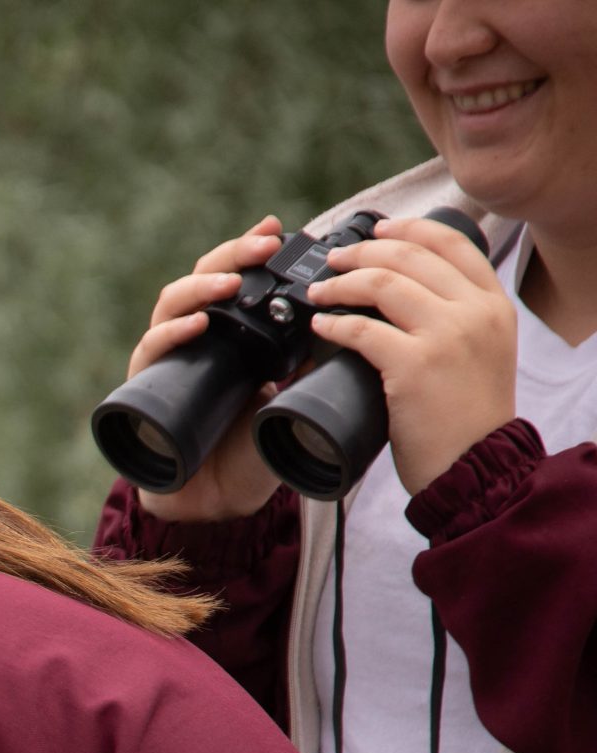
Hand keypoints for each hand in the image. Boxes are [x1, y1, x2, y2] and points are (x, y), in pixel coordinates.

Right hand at [127, 215, 289, 522]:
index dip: (253, 249)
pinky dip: (171, 333)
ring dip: (202, 286)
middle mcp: (195, 338)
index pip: (237, 277)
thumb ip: (311, 366)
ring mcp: (167, 359)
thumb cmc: (253, 451)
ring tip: (232, 282)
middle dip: (234, 254)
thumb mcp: (295, 399)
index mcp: (231, 334)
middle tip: (265, 245)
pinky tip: (196, 324)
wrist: (218, 502)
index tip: (280, 229)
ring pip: (173, 303)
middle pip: (205, 278)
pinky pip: (151, 350)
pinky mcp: (145, 386)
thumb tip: (349, 325)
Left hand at [307, 215, 516, 496]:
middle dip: (362, 252)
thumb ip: (456, 318)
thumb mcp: (481, 352)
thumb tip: (402, 293)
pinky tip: (319, 324)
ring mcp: (446, 334)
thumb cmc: (466, 417)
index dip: (408, 228)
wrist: (476, 465)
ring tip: (317, 292)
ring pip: (382, 283)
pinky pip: (362, 329)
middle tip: (333, 261)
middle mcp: (475, 310)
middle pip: (410, 255)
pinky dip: (333, 322)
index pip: (451, 242)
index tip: (376, 229)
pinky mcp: (415, 364)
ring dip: (340, 283)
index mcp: (493, 303)